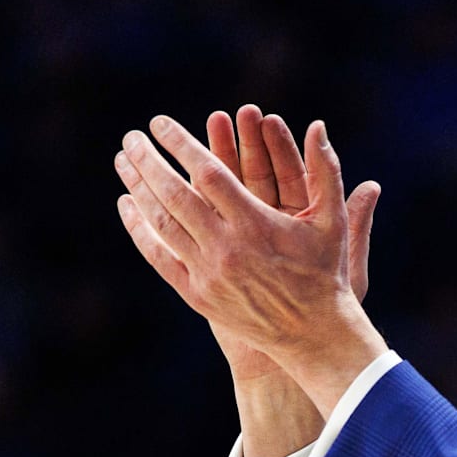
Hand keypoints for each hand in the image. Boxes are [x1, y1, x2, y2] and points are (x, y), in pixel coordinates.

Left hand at [115, 113, 386, 423]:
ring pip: (162, 224)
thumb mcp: (332, 220)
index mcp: (257, 225)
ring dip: (138, 189)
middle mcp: (227, 248)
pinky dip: (140, 229)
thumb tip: (319, 125)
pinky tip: (128, 206)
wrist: (311, 334)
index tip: (160, 123)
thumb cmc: (325, 271)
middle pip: (174, 195)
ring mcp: (208, 273)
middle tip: (131, 136)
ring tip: (123, 161)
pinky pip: (159, 256)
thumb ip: (326, 171)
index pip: (209, 174)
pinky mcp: (197, 294)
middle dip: (149, 162)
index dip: (182, 145)